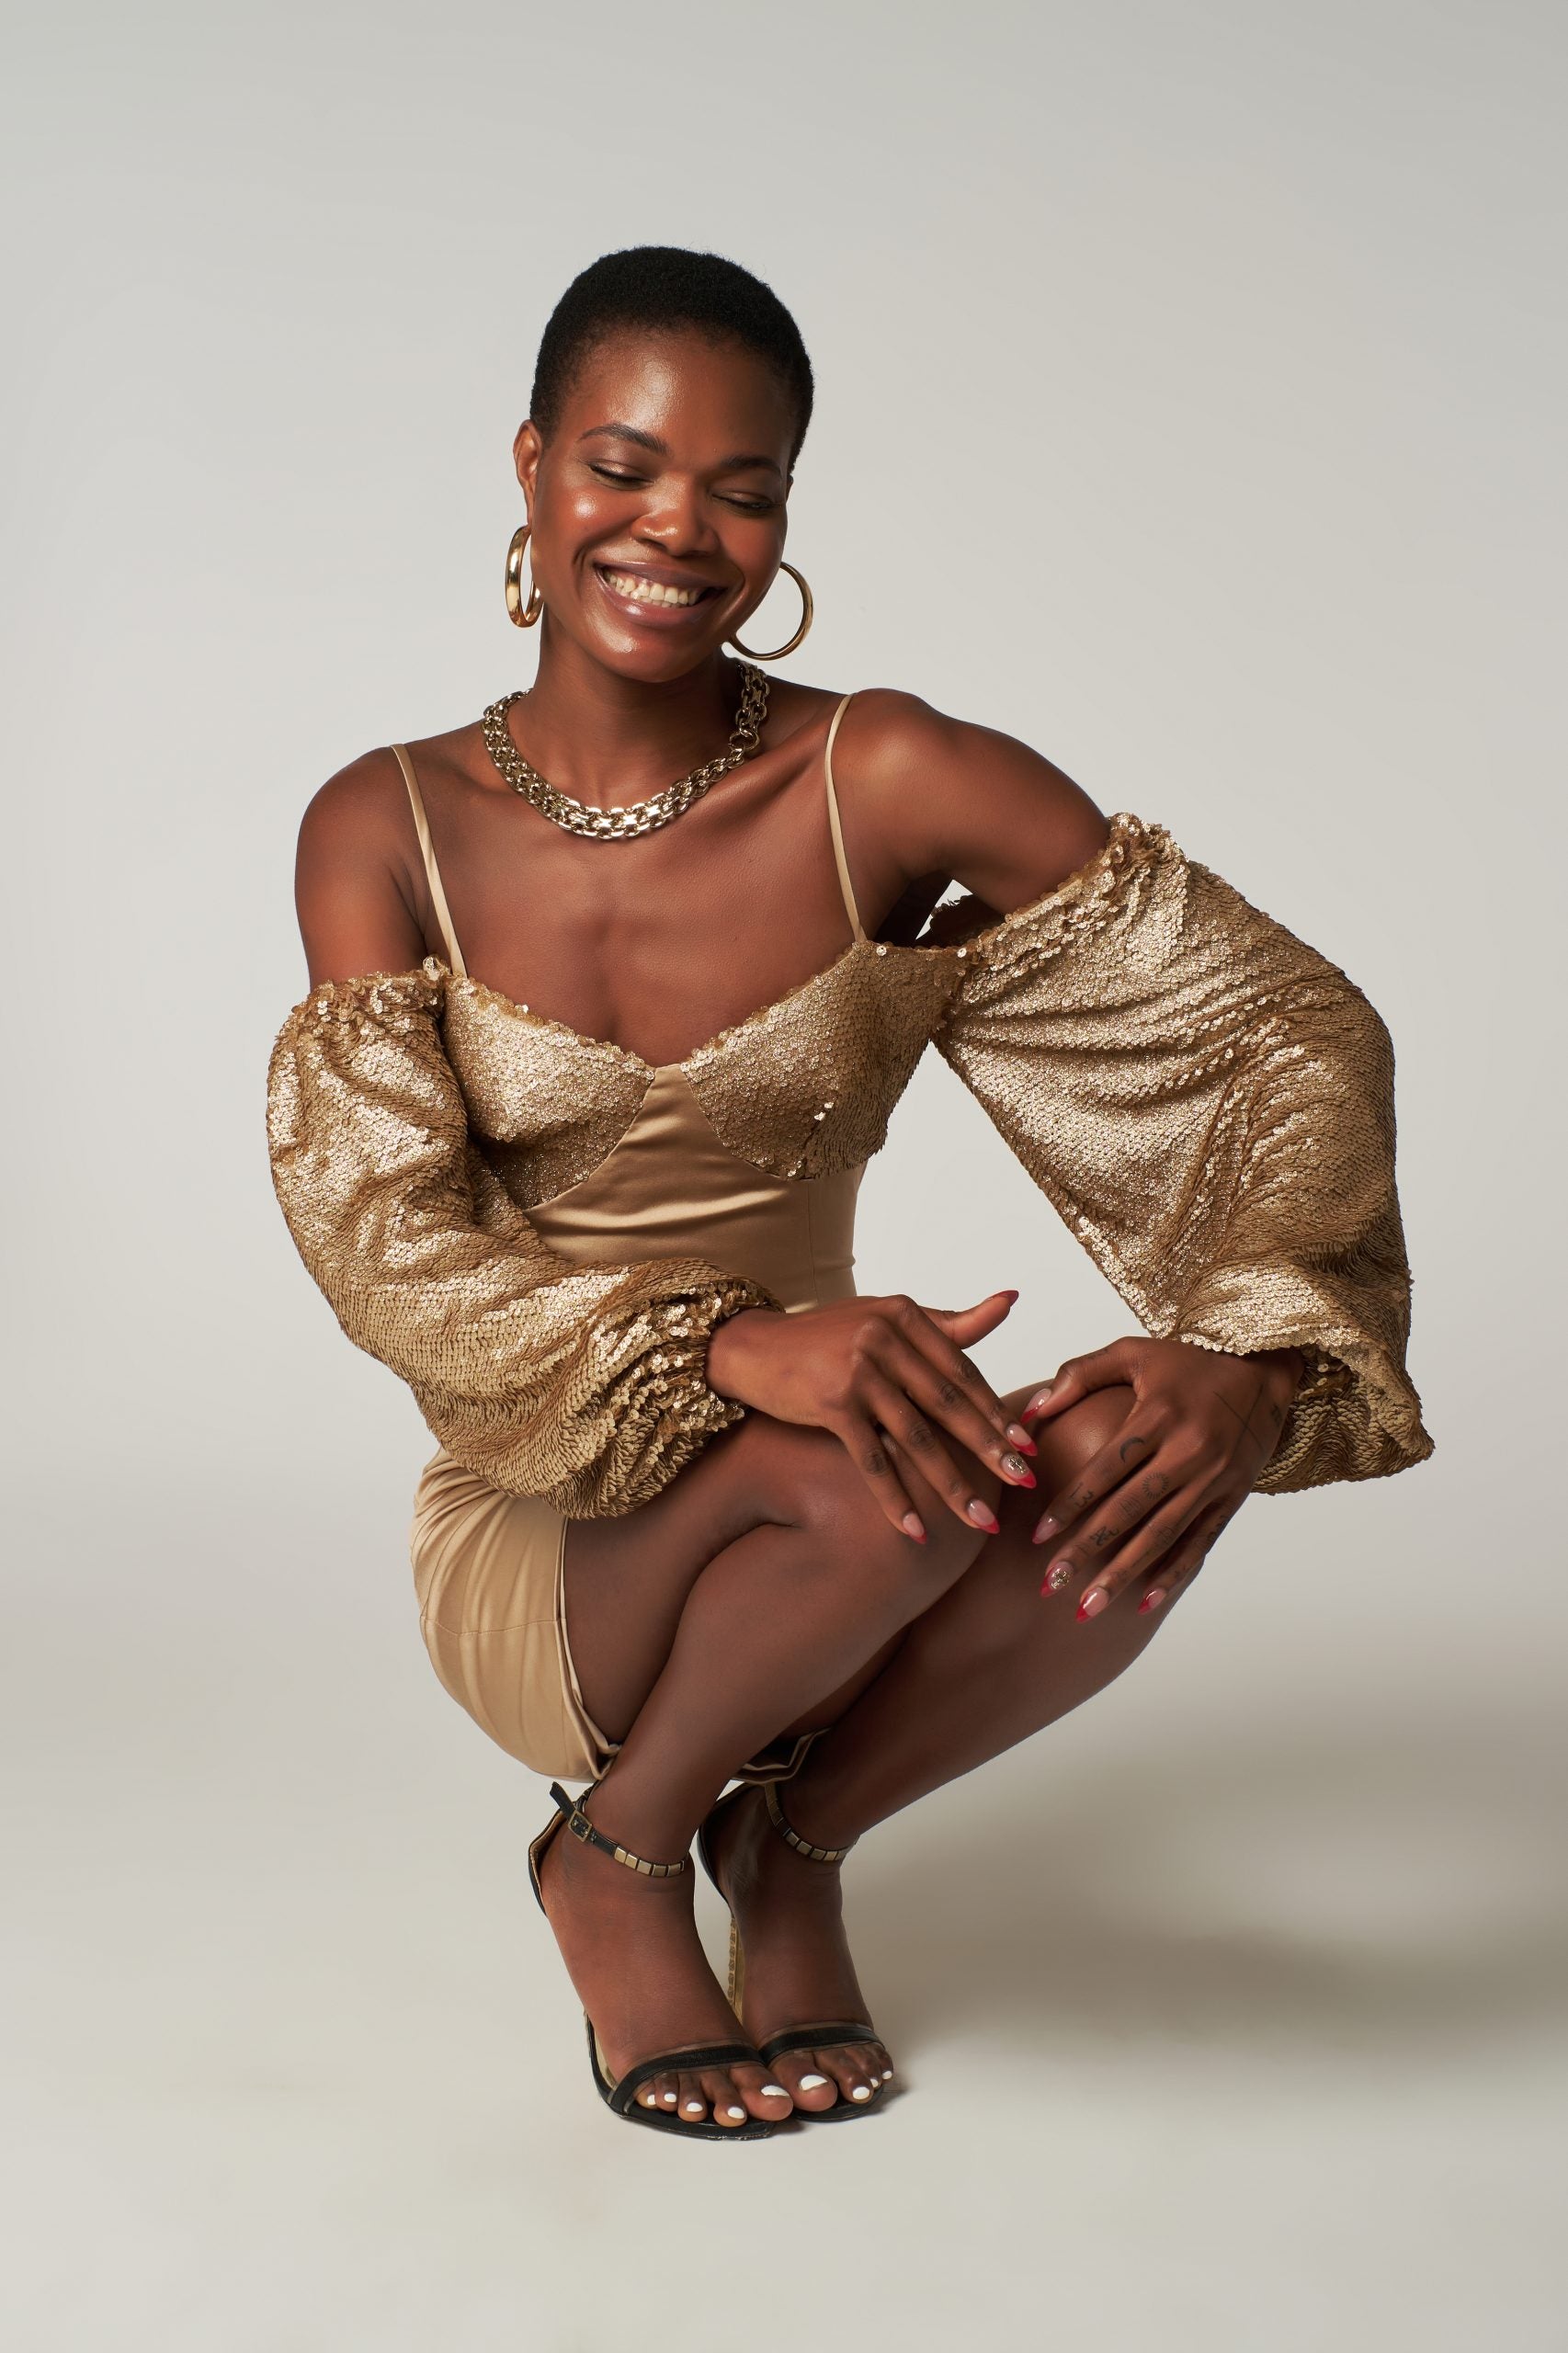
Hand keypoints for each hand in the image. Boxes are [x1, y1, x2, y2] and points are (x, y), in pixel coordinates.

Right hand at [706, 1291, 1040, 1539]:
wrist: (752, 1348)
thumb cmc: (826, 1337)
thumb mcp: (886, 1319)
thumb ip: (948, 1323)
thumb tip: (1013, 1300)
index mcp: (906, 1315)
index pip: (962, 1371)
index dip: (996, 1410)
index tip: (1028, 1445)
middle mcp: (885, 1338)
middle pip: (949, 1404)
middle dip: (989, 1449)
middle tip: (1023, 1481)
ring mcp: (858, 1371)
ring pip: (917, 1439)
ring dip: (952, 1485)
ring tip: (980, 1521)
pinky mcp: (831, 1404)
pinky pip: (872, 1460)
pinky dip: (893, 1499)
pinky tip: (915, 1531)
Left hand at [1023, 1336, 1304, 1616]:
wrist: (1266, 1370)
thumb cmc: (1191, 1360)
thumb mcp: (1135, 1352)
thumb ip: (1080, 1374)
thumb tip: (1032, 1410)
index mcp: (1158, 1416)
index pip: (1106, 1469)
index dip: (1071, 1505)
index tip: (1037, 1537)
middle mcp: (1187, 1452)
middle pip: (1128, 1511)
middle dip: (1087, 1552)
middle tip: (1051, 1585)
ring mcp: (1212, 1479)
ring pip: (1160, 1536)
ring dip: (1122, 1575)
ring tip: (1087, 1608)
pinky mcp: (1232, 1497)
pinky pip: (1200, 1543)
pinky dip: (1172, 1575)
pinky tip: (1143, 1603)